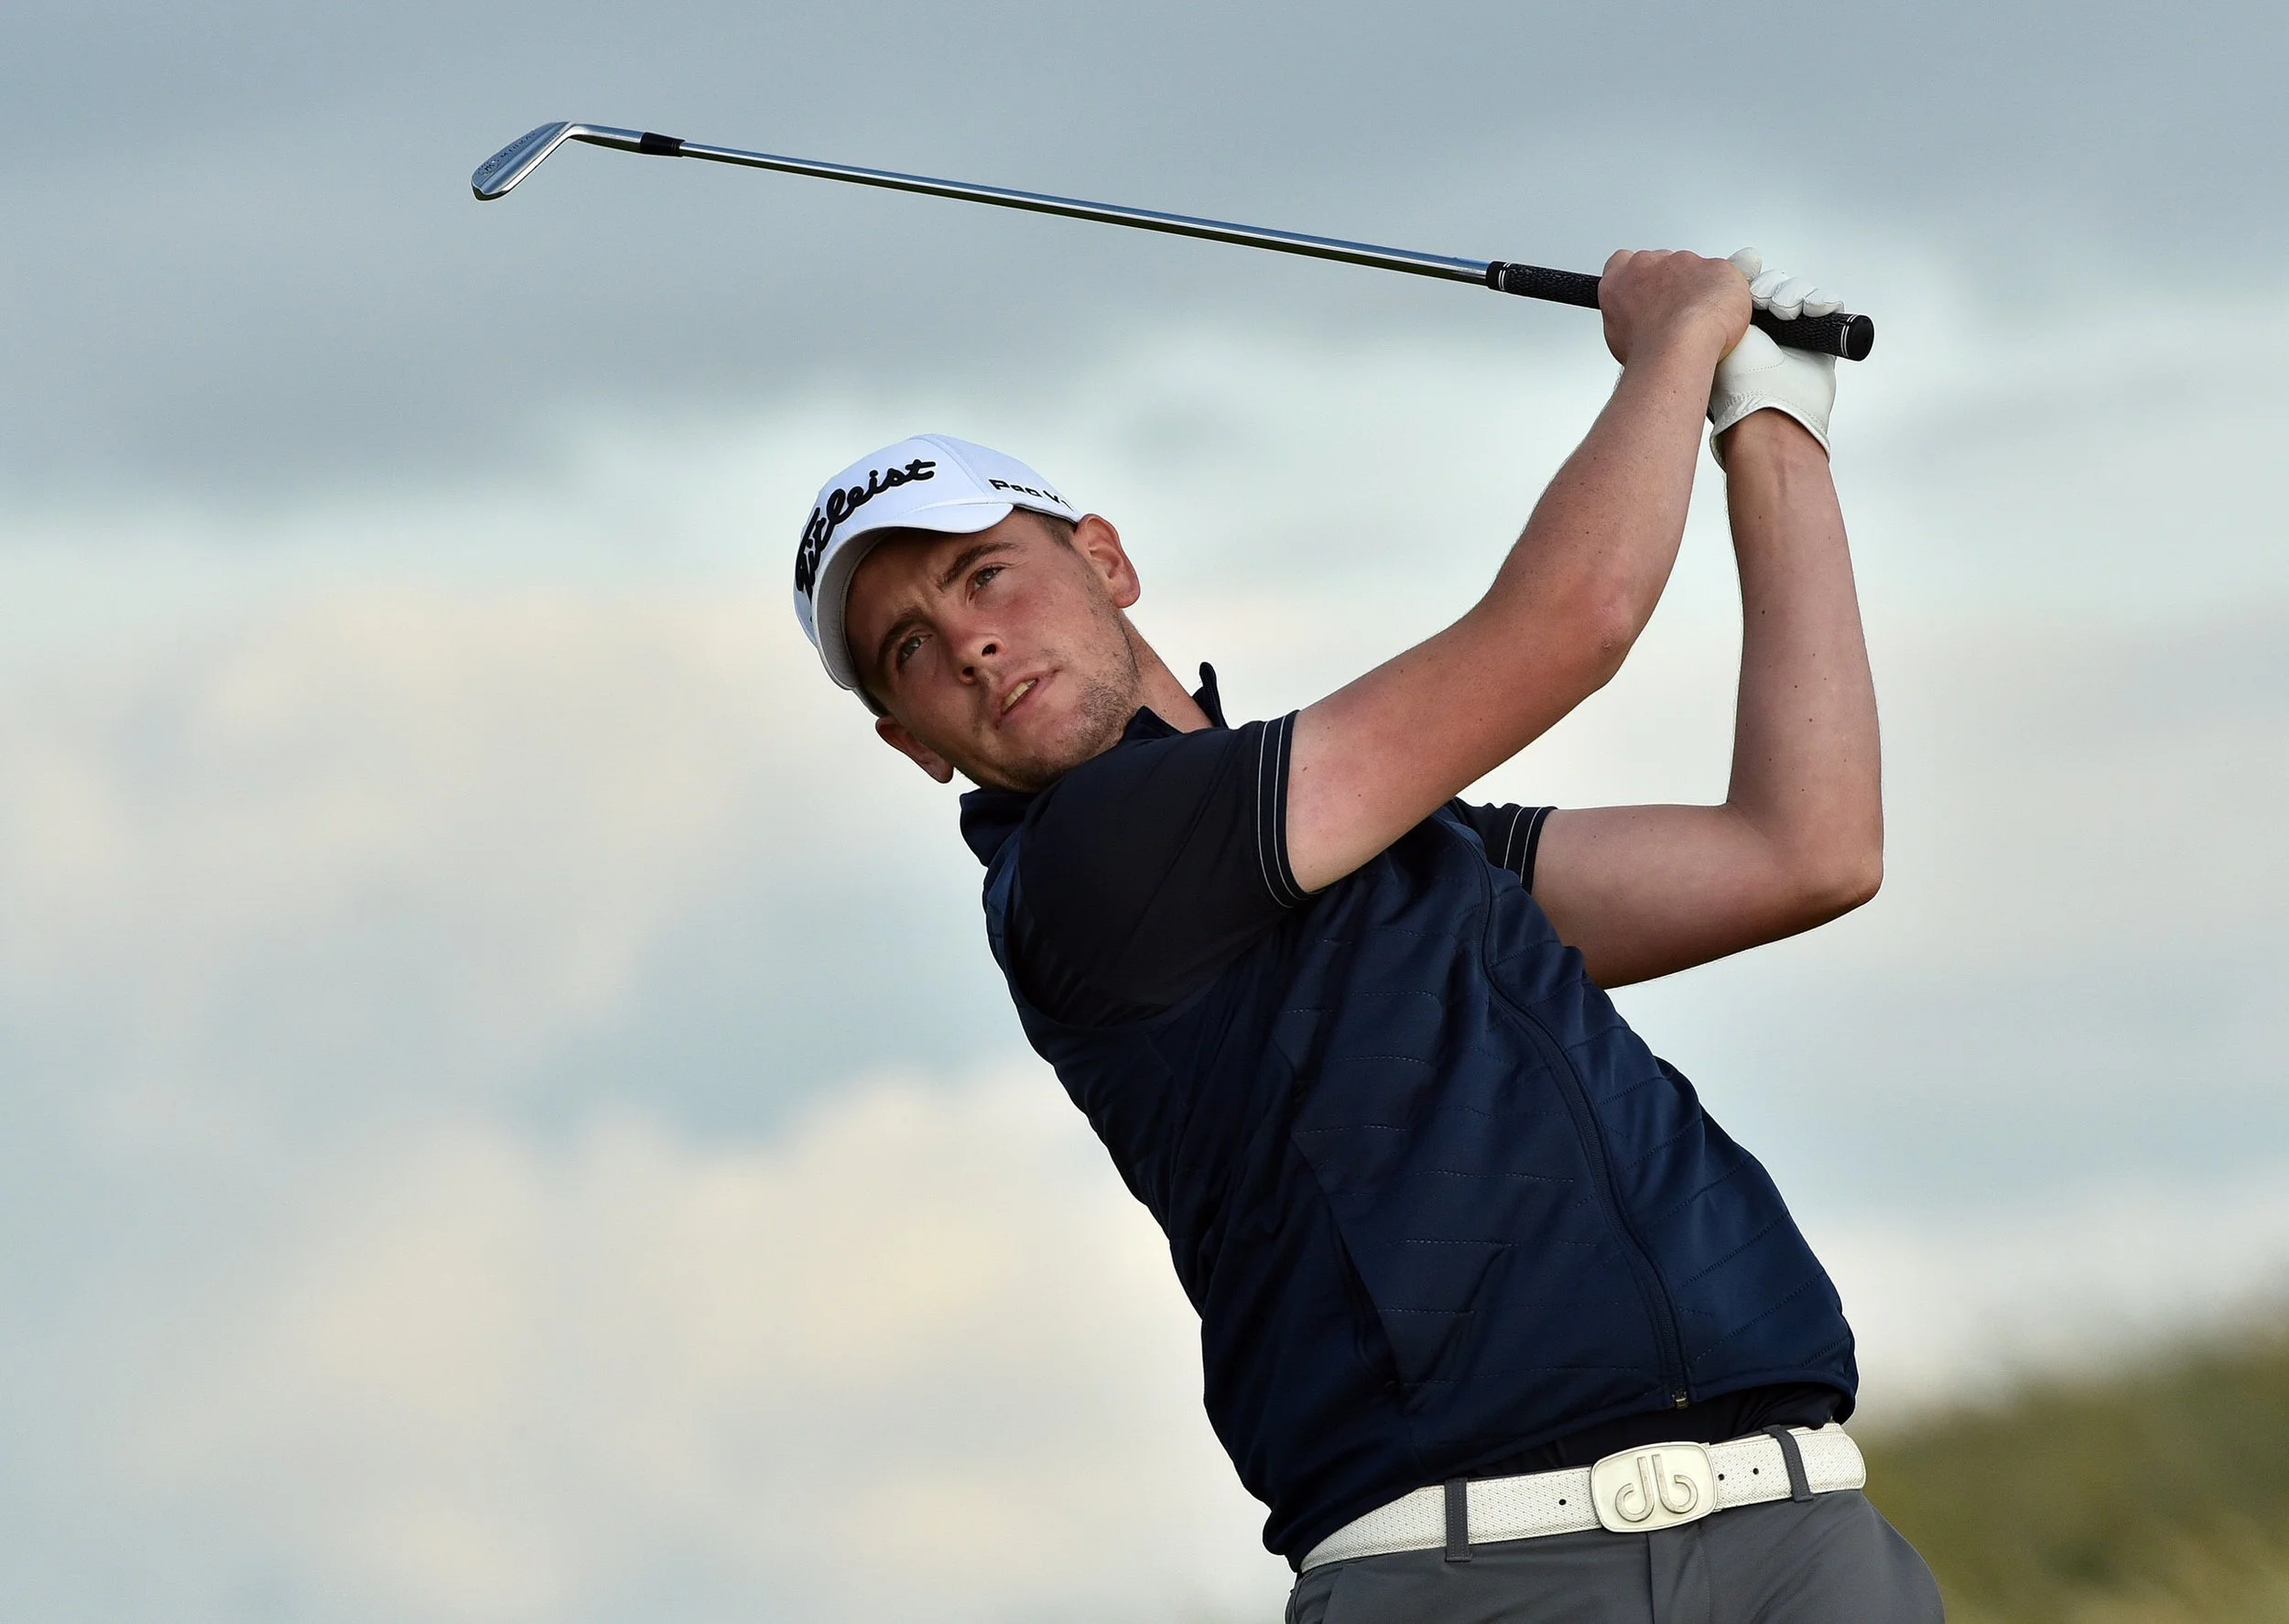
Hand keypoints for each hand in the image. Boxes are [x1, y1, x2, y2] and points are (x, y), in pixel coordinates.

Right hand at [1598, 249, 1750, 367]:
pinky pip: (1724, 277)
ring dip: (1698, 289)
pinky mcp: (1717, 267)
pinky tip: (1719, 317)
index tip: (1647, 292)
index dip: (1639, 276)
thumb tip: (1640, 323)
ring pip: (1694, 269)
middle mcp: (1648, 263)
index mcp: (1620, 279)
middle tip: (1676, 313)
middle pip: (1662, 264)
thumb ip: (1627, 315)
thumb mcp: (1617, 338)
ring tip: (1699, 321)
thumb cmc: (1648, 350)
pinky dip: (1724, 295)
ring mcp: (1683, 261)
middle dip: (1672, 284)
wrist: (1677, 349)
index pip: (1623, 261)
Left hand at [1707, 249, 1840, 464]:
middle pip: (1779, 285)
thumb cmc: (1736, 375)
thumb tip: (1748, 254)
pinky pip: (1829, 305)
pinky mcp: (1822, 339)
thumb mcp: (1722, 324)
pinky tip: (1816, 309)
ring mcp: (1794, 333)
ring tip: (1789, 312)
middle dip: (1776, 290)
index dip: (1756, 283)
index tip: (1754, 292)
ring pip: (1802, 292)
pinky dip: (1824, 300)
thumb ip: (1731, 287)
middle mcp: (1765, 327)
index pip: (1753, 285)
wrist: (1765, 406)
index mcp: (1737, 324)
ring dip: (1797, 295)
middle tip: (1771, 308)